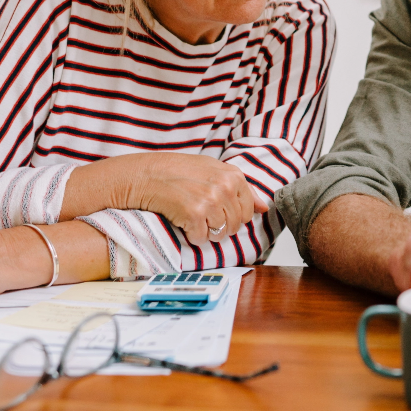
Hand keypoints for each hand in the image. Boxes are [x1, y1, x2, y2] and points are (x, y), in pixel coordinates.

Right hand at [124, 153, 268, 245]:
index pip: (248, 211)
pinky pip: (201, 239)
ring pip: (220, 234)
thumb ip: (241, 189)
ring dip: (205, 230)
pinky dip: (191, 235)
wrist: (146, 174)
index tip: (217, 210)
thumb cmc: (178, 171)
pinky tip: (181, 220)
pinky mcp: (194, 214)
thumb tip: (264, 208)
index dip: (233, 216)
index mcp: (233, 175)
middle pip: (235, 225)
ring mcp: (210, 200)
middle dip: (219, 225)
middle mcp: (225, 187)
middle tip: (201, 213)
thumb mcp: (214, 171)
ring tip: (191, 214)